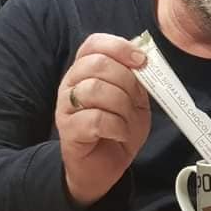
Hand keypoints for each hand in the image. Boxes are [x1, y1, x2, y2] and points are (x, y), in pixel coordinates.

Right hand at [55, 33, 150, 208]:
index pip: (94, 43)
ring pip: (95, 90)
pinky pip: (95, 119)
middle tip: (135, 100)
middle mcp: (71, 83)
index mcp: (86, 70)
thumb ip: (137, 79)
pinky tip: (119, 133)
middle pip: (97, 64)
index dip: (119, 47)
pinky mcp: (68, 130)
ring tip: (127, 121)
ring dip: (122, 106)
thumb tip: (144, 59)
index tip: (141, 61)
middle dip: (126, 80)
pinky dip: (116, 126)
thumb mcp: (135, 100)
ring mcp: (66, 107)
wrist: (103, 167)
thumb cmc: (118, 129)